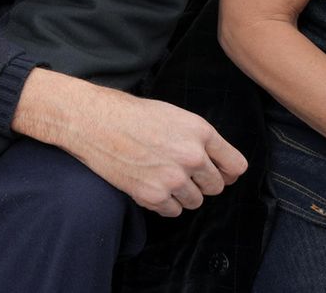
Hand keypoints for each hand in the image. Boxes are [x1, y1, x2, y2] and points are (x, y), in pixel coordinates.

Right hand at [16, 70, 247, 216]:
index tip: (216, 173)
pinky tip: (146, 183)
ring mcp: (173, 178)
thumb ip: (198, 138)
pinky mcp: (153, 194)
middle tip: (177, 171)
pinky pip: (173, 211)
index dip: (226, 171)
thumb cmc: (126, 113)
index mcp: (200, 132)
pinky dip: (162, 203)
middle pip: (216, 186)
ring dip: (181, 194)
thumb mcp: (172, 115)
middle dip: (200, 182)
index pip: (236, 166)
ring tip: (158, 176)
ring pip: (195, 201)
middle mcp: (192, 156)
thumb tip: (217, 164)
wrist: (89, 120)